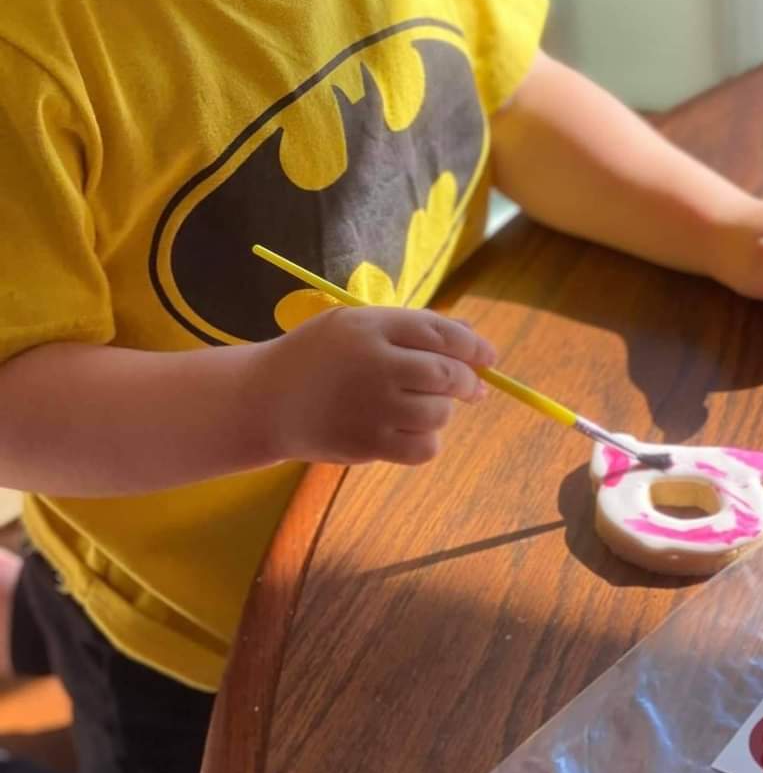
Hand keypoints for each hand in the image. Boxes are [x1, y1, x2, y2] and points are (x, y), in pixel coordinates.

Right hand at [259, 305, 495, 465]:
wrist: (265, 400)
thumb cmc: (317, 357)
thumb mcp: (357, 325)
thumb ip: (412, 326)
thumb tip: (471, 333)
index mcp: (373, 326)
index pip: (441, 333)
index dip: (474, 345)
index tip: (489, 356)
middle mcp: (375, 363)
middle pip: (445, 374)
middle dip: (466, 381)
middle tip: (470, 388)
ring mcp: (372, 406)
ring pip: (438, 413)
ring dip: (440, 411)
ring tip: (418, 406)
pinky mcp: (367, 443)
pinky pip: (423, 448)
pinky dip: (426, 441)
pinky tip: (409, 431)